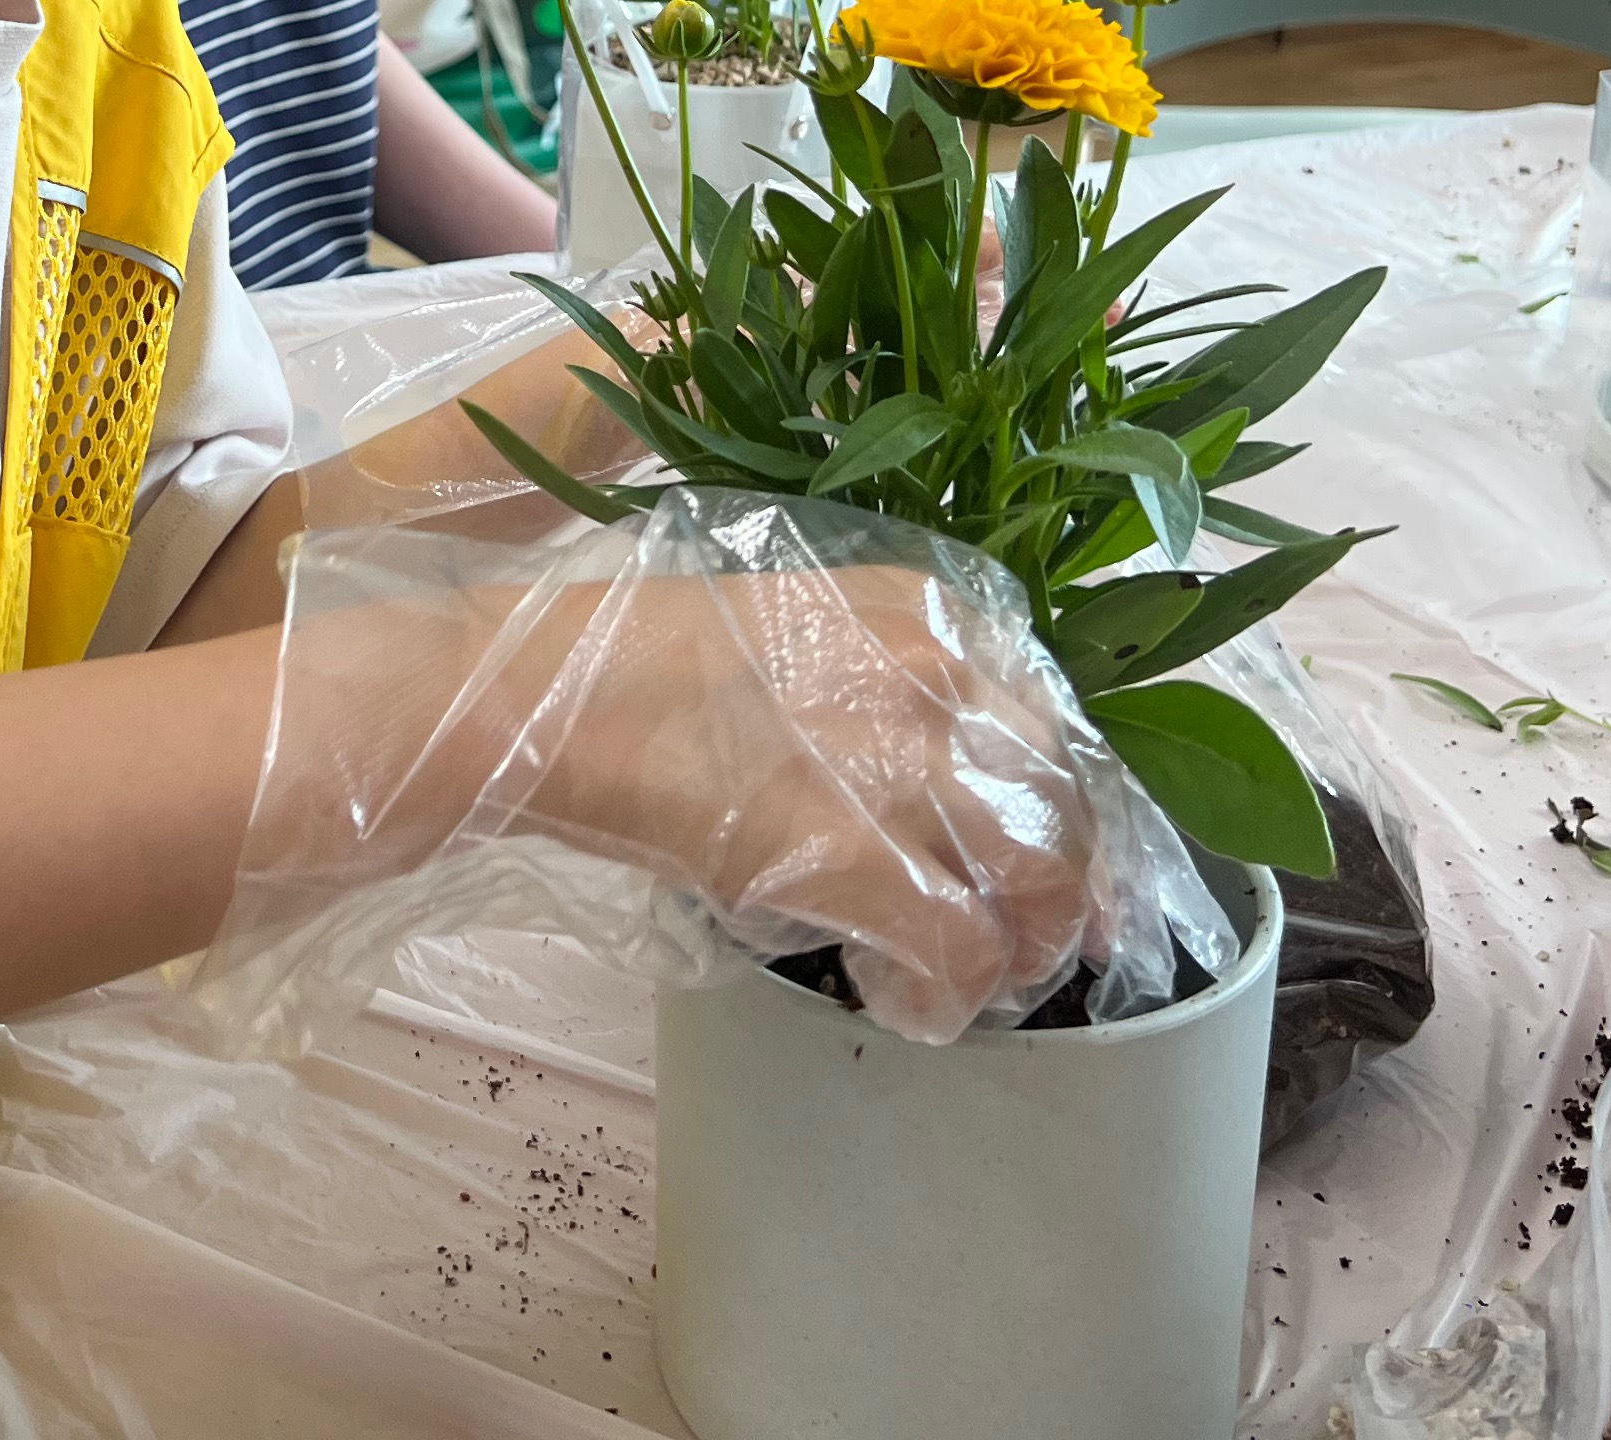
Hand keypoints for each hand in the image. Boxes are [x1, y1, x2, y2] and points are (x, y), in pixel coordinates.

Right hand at [251, 536, 1111, 1043]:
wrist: (542, 697)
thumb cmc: (629, 663)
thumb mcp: (791, 632)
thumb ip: (879, 685)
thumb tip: (923, 780)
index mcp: (929, 607)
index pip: (1052, 722)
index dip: (1054, 809)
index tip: (1033, 864)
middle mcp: (943, 674)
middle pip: (1068, 805)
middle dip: (1054, 892)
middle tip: (1015, 946)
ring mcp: (908, 763)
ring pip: (1040, 885)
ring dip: (1013, 952)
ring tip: (961, 983)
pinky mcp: (858, 857)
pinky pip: (960, 953)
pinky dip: (945, 996)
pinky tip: (899, 1003)